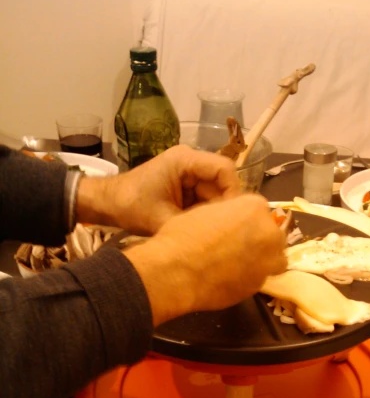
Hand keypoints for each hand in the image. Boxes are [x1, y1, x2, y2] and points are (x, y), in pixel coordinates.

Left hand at [76, 145, 241, 234]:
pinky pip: (204, 201)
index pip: (225, 169)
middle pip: (222, 184)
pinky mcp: (185, 188)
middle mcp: (191, 163)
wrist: (107, 204)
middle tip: (221, 232)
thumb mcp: (164, 219)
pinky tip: (200, 231)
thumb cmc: (131, 206)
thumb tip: (221, 237)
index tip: (232, 219)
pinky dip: (203, 216)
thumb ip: (194, 226)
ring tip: (210, 233)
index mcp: (186, 160)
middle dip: (222, 208)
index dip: (233, 193)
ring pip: (215, 195)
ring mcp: (189, 175)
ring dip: (212, 214)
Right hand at [123, 194, 286, 325]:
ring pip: (275, 259)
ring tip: (240, 265)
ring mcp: (268, 261)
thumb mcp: (206, 211)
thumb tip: (231, 225)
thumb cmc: (183, 237)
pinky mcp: (260, 285)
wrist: (177, 272)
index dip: (246, 221)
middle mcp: (268, 232)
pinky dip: (251, 278)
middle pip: (272, 235)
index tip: (235, 229)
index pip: (259, 211)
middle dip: (260, 240)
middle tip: (238, 248)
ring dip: (263, 260)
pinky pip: (261, 278)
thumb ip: (228, 216)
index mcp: (254, 207)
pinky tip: (232, 279)